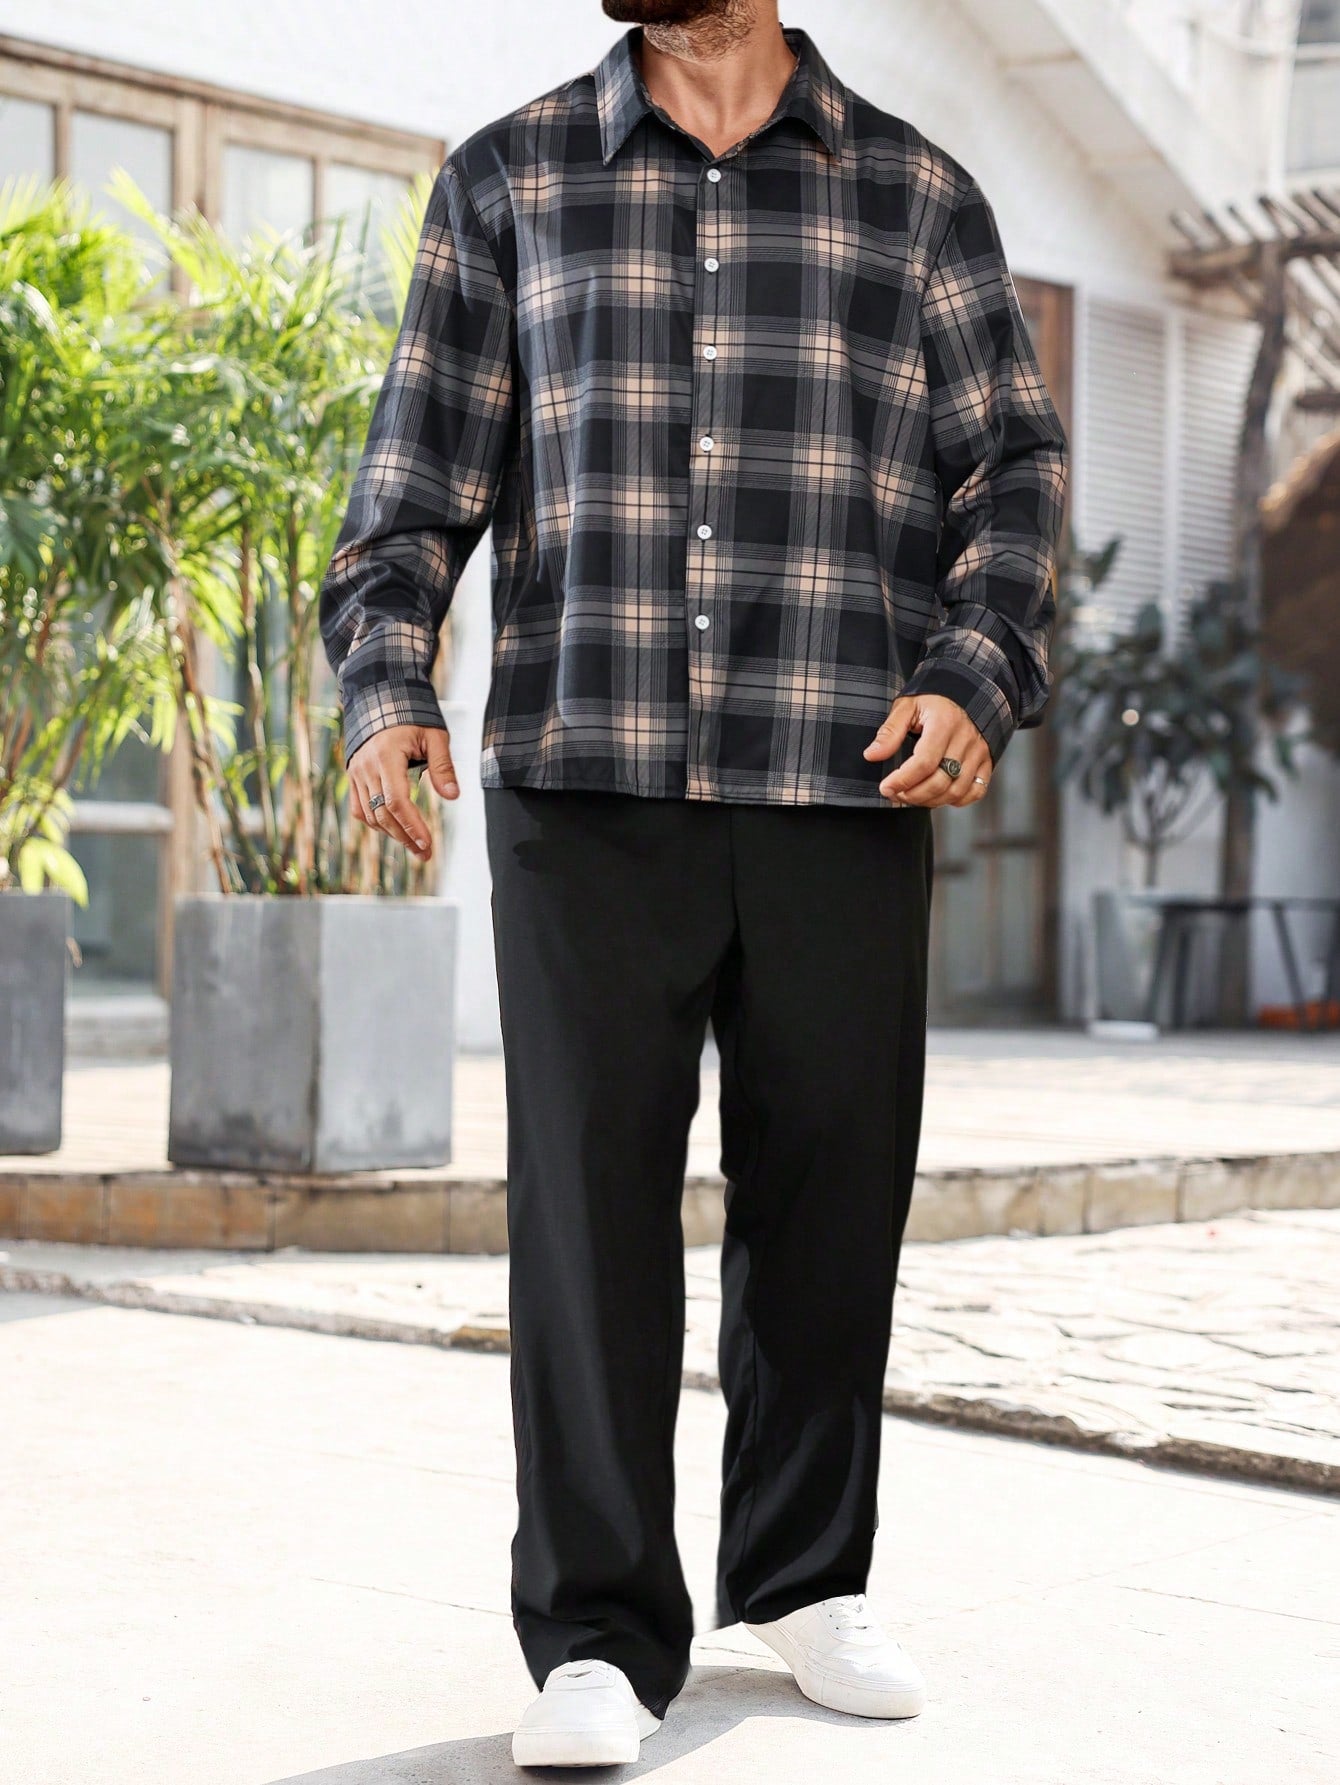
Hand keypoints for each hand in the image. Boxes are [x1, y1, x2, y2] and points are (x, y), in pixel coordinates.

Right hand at [347, 724, 458, 859]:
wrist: (382, 699)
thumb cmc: (412, 716)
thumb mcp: (435, 736)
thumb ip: (443, 766)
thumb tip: (453, 796)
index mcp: (386, 756)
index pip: (397, 800)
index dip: (412, 826)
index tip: (427, 844)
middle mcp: (366, 767)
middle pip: (383, 813)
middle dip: (405, 837)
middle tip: (425, 854)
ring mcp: (356, 772)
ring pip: (370, 814)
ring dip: (392, 833)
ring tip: (415, 846)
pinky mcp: (353, 776)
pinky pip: (359, 809)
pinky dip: (375, 822)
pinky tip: (393, 830)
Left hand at [863, 694, 991, 808]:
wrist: (966, 690)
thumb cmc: (934, 699)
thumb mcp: (907, 706)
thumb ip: (890, 731)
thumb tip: (872, 755)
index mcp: (945, 723)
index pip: (924, 762)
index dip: (903, 780)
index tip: (886, 787)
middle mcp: (965, 739)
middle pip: (941, 781)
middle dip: (913, 795)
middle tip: (895, 794)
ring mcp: (979, 752)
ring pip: (956, 791)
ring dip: (931, 801)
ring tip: (912, 796)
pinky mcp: (986, 761)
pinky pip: (975, 791)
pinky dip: (956, 800)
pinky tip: (938, 796)